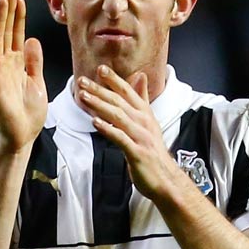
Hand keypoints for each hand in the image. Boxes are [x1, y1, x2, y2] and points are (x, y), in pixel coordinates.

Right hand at [0, 0, 48, 150]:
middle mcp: (5, 65)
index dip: (18, 17)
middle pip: (4, 32)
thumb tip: (32, 39)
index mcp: (16, 64)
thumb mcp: (37, 81)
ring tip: (2, 2)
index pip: (16, 34)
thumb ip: (34, 61)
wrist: (23, 137)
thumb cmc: (29, 114)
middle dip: (7, 12)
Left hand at [75, 65, 187, 205]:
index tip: (100, 69)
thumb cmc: (153, 151)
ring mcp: (141, 137)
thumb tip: (140, 76)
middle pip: (120, 101)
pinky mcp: (137, 152)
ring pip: (118, 116)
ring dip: (99, 105)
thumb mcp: (148, 122)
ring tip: (84, 97)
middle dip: (100, 89)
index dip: (114, 80)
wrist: (166, 179)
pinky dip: (108, 129)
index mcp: (145, 114)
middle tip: (82, 81)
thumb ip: (142, 99)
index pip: (128, 92)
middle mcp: (144, 122)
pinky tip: (95, 122)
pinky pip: (120, 138)